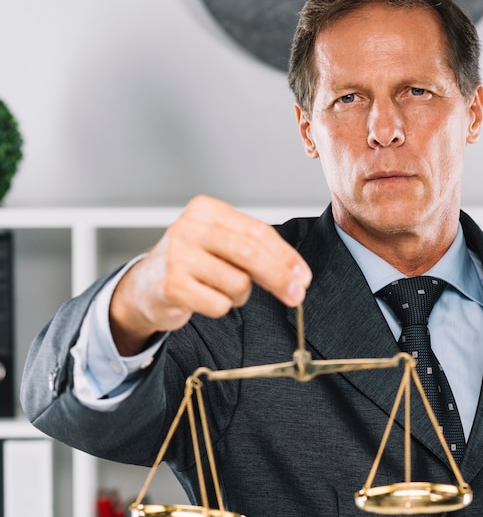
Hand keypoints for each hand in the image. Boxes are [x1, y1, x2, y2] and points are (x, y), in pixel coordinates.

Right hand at [109, 195, 311, 354]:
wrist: (146, 286)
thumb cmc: (192, 262)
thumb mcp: (221, 244)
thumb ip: (257, 251)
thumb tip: (297, 275)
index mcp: (207, 210)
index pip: (258, 232)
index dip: (286, 256)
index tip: (303, 276)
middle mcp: (190, 227)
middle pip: (251, 253)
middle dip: (279, 277)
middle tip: (295, 295)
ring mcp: (178, 255)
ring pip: (238, 283)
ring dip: (240, 295)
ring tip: (220, 289)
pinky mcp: (172, 285)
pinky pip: (219, 304)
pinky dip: (220, 307)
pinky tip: (204, 298)